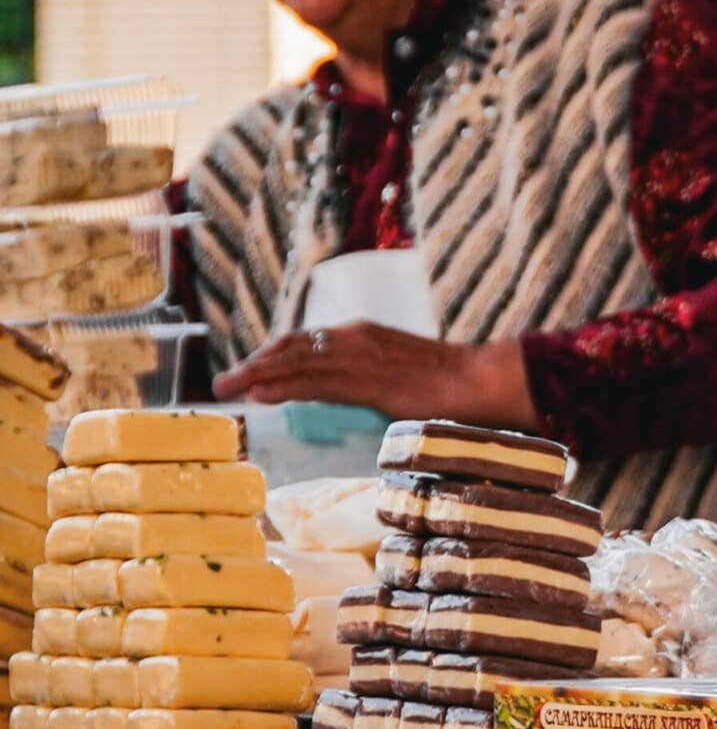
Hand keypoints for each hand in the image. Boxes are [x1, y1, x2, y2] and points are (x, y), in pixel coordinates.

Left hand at [212, 322, 539, 426]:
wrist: (481, 380)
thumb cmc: (451, 383)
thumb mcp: (401, 374)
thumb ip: (371, 378)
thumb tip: (356, 393)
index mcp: (363, 334)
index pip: (305, 341)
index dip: (272, 355)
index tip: (249, 371)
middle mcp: (356, 338)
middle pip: (292, 347)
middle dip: (255, 364)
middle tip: (224, 382)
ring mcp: (361, 358)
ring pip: (297, 362)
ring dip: (257, 374)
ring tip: (228, 387)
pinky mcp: (368, 381)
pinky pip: (317, 382)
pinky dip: (284, 386)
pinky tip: (260, 394)